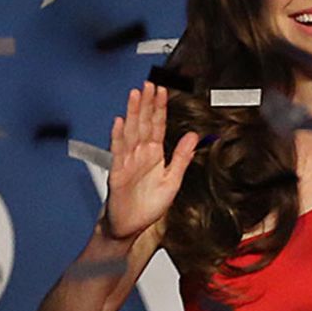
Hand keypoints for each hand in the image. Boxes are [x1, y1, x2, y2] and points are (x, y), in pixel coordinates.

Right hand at [103, 81, 199, 240]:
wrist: (129, 227)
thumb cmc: (148, 205)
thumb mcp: (173, 180)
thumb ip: (182, 157)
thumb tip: (194, 136)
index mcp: (154, 155)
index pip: (157, 126)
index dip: (160, 108)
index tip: (162, 90)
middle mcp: (140, 154)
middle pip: (143, 124)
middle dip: (146, 104)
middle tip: (149, 83)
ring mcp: (127, 161)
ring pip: (130, 132)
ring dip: (133, 114)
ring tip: (135, 95)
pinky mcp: (117, 173)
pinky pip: (118, 152)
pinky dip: (118, 137)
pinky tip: (120, 123)